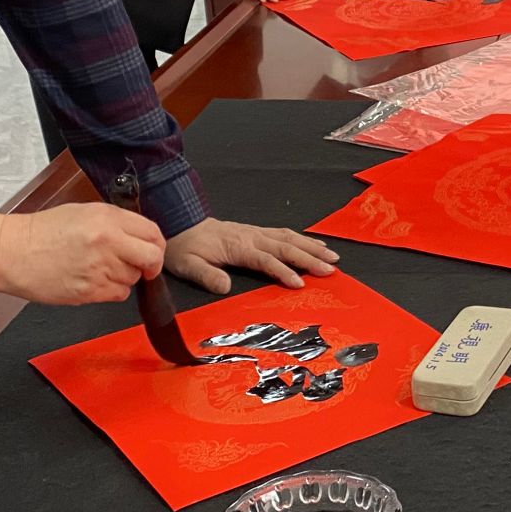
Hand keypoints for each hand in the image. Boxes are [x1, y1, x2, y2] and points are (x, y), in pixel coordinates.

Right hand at [0, 203, 165, 305]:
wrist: (11, 252)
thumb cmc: (41, 232)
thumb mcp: (82, 212)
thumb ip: (115, 222)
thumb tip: (140, 235)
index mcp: (107, 218)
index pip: (153, 233)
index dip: (156, 244)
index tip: (152, 249)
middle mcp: (107, 242)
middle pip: (152, 258)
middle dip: (151, 264)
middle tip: (143, 266)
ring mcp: (99, 268)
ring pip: (134, 279)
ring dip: (125, 276)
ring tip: (100, 268)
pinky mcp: (89, 291)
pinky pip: (118, 294)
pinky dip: (112, 291)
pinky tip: (94, 280)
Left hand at [164, 219, 341, 292]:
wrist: (179, 224)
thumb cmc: (184, 248)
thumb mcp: (188, 265)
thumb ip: (206, 276)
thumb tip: (225, 287)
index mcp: (237, 246)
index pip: (265, 259)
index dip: (283, 271)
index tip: (300, 284)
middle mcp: (251, 236)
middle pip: (285, 246)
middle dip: (310, 258)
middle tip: (330, 269)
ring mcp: (255, 232)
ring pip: (288, 237)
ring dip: (311, 247)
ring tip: (331, 256)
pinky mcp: (255, 231)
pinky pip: (283, 233)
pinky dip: (302, 239)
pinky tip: (313, 244)